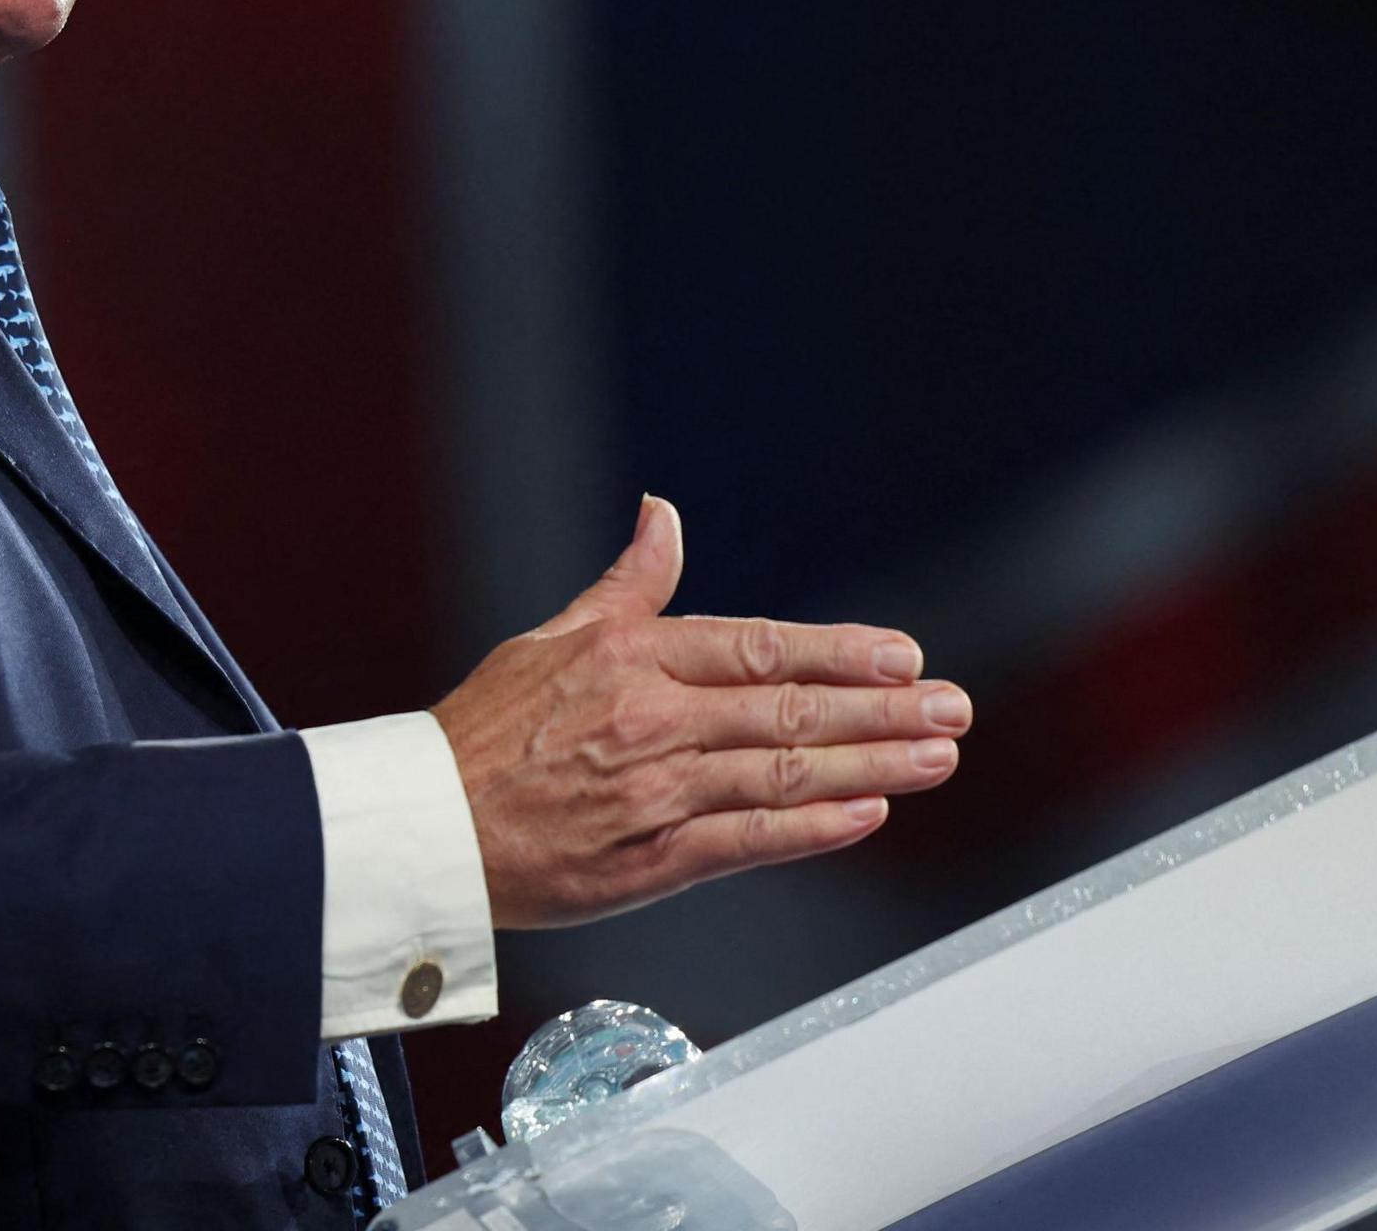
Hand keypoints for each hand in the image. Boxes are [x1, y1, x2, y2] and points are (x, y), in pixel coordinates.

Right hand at [429, 496, 969, 928]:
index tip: (901, 654)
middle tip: (951, 706)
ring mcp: (656, 792)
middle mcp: (653, 720)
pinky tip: (867, 815)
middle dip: (883, 709)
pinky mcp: (650, 860)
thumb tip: (661, 516)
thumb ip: (628, 585)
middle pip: (790, 709)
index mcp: (632, 657)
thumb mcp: (554, 636)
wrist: (425, 828)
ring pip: (783, 773)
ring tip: (934, 756)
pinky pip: (748, 840)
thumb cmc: (484, 733)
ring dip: (871, 764)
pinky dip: (813, 828)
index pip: (761, 646)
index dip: (839, 651)